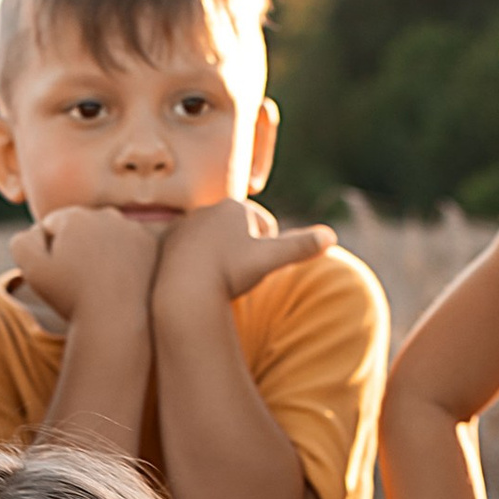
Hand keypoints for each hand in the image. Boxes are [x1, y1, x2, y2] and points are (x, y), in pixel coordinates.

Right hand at [14, 207, 162, 327]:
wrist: (116, 320)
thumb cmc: (71, 297)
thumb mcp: (32, 270)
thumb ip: (22, 243)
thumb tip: (35, 231)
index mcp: (74, 215)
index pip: (52, 226)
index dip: (49, 252)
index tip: (58, 274)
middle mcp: (104, 213)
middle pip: (80, 227)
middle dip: (75, 247)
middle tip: (77, 279)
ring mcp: (131, 227)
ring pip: (105, 235)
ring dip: (98, 251)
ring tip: (96, 280)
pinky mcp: (150, 244)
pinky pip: (127, 245)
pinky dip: (122, 257)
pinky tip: (116, 279)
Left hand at [152, 196, 334, 308]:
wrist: (182, 291)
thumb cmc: (228, 275)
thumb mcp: (269, 261)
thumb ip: (300, 246)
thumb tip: (332, 236)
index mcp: (235, 207)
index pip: (263, 229)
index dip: (263, 253)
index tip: (250, 268)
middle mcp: (208, 208)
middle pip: (239, 235)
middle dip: (241, 254)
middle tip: (232, 275)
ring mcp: (185, 223)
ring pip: (215, 244)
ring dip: (220, 259)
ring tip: (215, 278)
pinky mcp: (167, 240)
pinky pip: (191, 253)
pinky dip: (197, 265)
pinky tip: (196, 279)